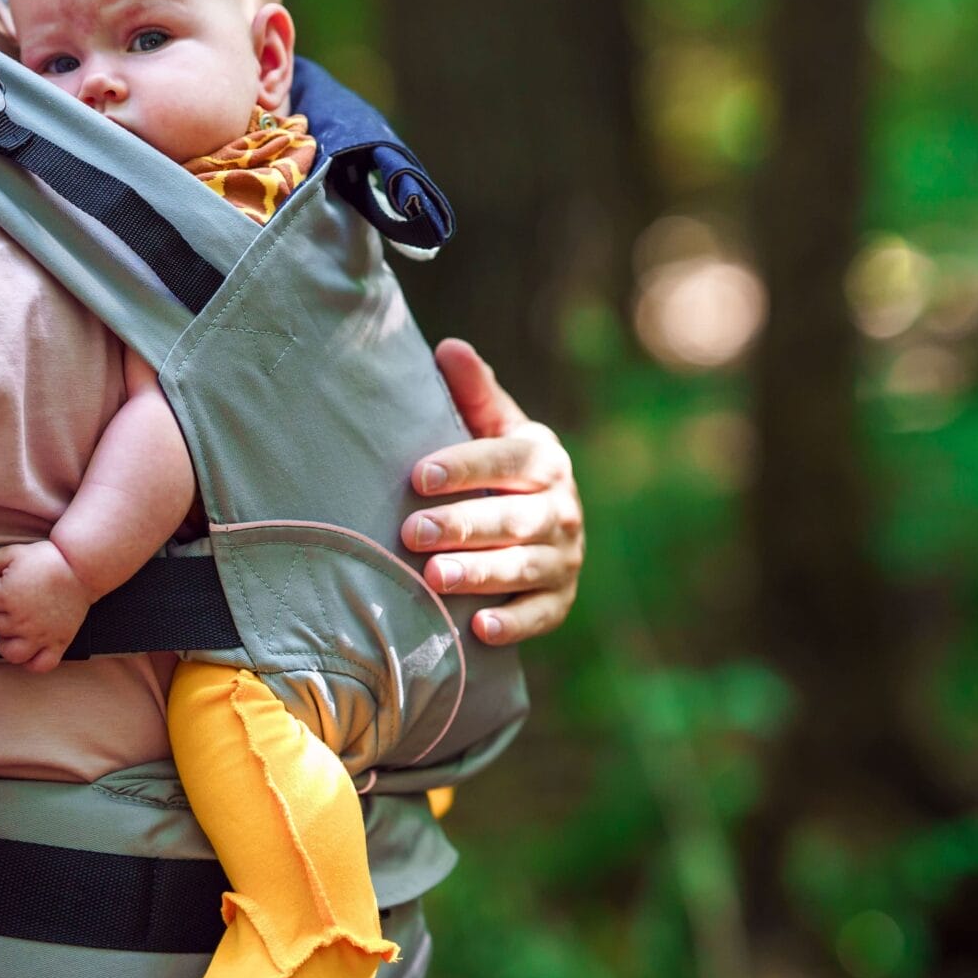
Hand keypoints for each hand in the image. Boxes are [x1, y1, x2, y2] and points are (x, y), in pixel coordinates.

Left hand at [0, 541, 93, 672]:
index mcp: (7, 596)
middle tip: (19, 599)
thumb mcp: (12, 552)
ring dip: (8, 642)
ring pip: (11, 652)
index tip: (9, 581)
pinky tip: (31, 650)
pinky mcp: (58, 643)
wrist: (83, 568)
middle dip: (2, 611)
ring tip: (16, 630)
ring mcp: (39, 635)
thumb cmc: (48, 559)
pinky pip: (40, 665)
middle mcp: (21, 620)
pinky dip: (33, 663)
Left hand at [400, 338, 583, 645]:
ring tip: (433, 578)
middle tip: (411, 533)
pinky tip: (479, 629)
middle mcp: (562, 507)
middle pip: (514, 518)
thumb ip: (472, 391)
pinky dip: (514, 623)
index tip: (419, 475)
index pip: (508, 461)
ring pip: (525, 566)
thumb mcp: (488, 426)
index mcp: (544, 458)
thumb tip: (448, 348)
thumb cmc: (494, 467)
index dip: (466, 467)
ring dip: (480, 573)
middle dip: (462, 525)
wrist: (535, 522)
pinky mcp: (561, 598)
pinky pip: (542, 614)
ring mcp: (566, 556)